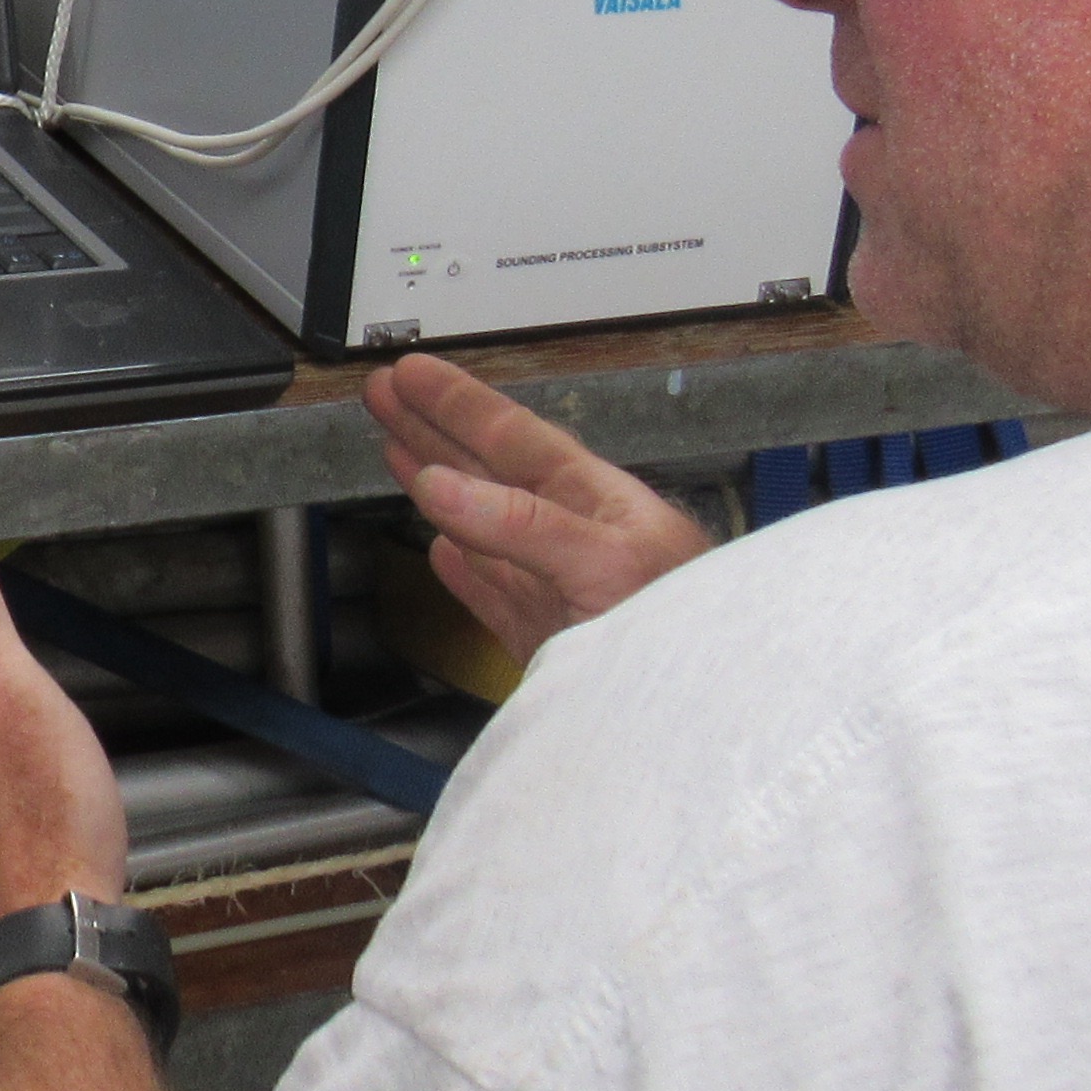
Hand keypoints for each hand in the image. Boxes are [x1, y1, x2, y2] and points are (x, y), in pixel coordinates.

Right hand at [366, 351, 714, 665]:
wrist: (706, 719)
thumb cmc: (689, 635)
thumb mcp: (608, 564)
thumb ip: (523, 525)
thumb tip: (439, 484)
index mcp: (596, 502)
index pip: (514, 436)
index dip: (458, 402)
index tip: (409, 372)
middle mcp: (575, 537)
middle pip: (490, 468)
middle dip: (435, 427)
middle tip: (384, 392)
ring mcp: (558, 589)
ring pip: (484, 525)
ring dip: (439, 485)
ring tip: (397, 448)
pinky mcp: (547, 642)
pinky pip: (493, 594)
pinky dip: (463, 572)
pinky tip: (443, 553)